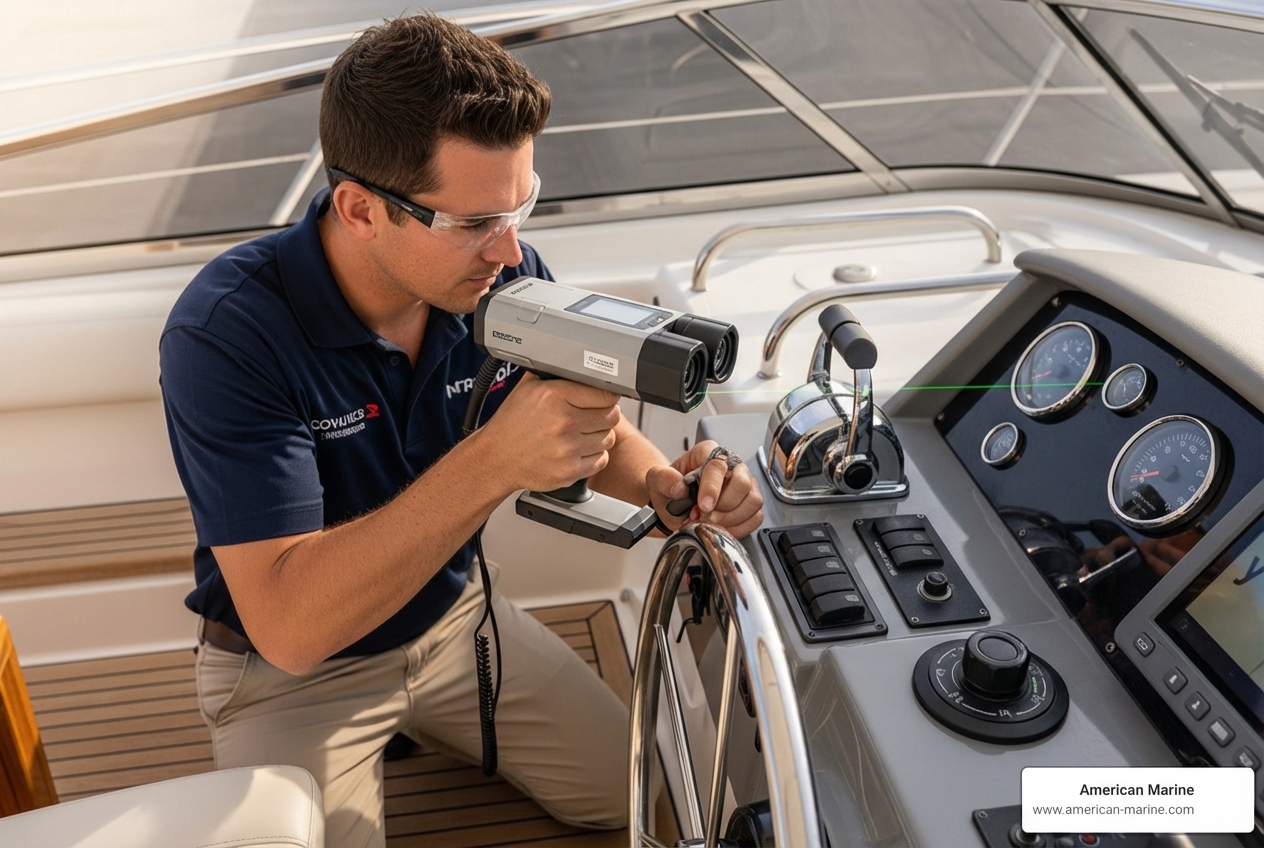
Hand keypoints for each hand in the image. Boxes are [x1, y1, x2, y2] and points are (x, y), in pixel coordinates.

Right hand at [479, 373, 620, 492]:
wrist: (495, 458)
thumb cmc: (510, 425)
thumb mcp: (526, 389)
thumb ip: (553, 375)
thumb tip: (580, 367)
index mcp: (553, 396)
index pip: (605, 393)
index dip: (607, 396)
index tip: (603, 399)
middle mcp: (562, 421)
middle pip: (611, 416)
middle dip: (604, 415)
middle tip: (592, 417)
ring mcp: (567, 448)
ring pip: (608, 438)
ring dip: (600, 436)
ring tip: (583, 434)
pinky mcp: (569, 470)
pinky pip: (601, 459)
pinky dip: (594, 455)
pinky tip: (579, 450)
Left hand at [646, 440, 762, 538]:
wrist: (672, 504)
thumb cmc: (669, 488)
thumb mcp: (656, 480)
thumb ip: (664, 479)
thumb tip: (680, 488)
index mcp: (708, 452)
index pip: (718, 465)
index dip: (712, 488)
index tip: (703, 506)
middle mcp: (731, 465)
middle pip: (743, 484)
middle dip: (722, 507)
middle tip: (702, 517)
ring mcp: (744, 484)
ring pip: (753, 501)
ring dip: (730, 519)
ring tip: (709, 522)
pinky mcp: (750, 503)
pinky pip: (755, 517)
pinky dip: (738, 528)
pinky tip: (720, 528)